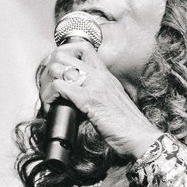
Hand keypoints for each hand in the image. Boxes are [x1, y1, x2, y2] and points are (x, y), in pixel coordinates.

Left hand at [40, 40, 160, 161]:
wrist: (141, 138)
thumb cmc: (128, 126)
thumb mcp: (112, 103)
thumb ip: (96, 95)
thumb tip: (76, 98)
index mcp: (106, 75)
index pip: (82, 47)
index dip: (63, 55)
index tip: (56, 71)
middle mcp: (100, 75)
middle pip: (63, 53)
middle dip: (48, 69)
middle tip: (47, 86)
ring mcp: (95, 85)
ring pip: (57, 67)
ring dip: (46, 84)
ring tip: (48, 99)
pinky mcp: (89, 100)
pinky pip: (59, 87)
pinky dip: (48, 97)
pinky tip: (52, 108)